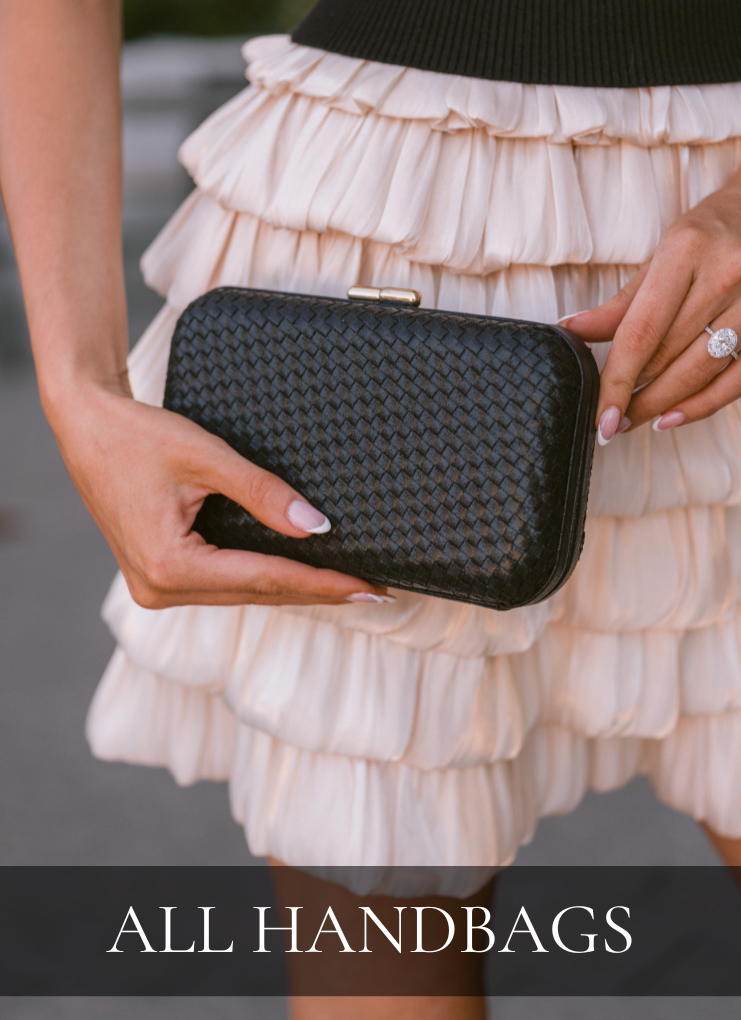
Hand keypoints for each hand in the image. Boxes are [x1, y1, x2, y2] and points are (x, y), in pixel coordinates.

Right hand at [52, 380, 388, 608]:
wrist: (84, 425)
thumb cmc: (137, 434)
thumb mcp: (206, 457)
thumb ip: (263, 493)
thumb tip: (318, 525)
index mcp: (169, 565)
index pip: (266, 578)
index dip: (322, 582)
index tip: (369, 587)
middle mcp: (159, 588)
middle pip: (258, 593)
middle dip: (318, 591)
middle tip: (376, 592)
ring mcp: (155, 588)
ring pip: (242, 593)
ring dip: (293, 588)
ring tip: (347, 586)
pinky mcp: (157, 576)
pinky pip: (223, 584)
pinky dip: (262, 578)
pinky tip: (298, 575)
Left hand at [561, 169, 740, 441]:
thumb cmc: (708, 234)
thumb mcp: (662, 255)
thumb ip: (622, 303)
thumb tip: (572, 332)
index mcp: (686, 251)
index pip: (641, 331)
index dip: (616, 379)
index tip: (599, 414)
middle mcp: (726, 274)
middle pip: (670, 355)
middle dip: (635, 397)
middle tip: (609, 421)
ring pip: (702, 371)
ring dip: (663, 404)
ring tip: (632, 421)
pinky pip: (737, 378)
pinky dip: (704, 404)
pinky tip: (673, 417)